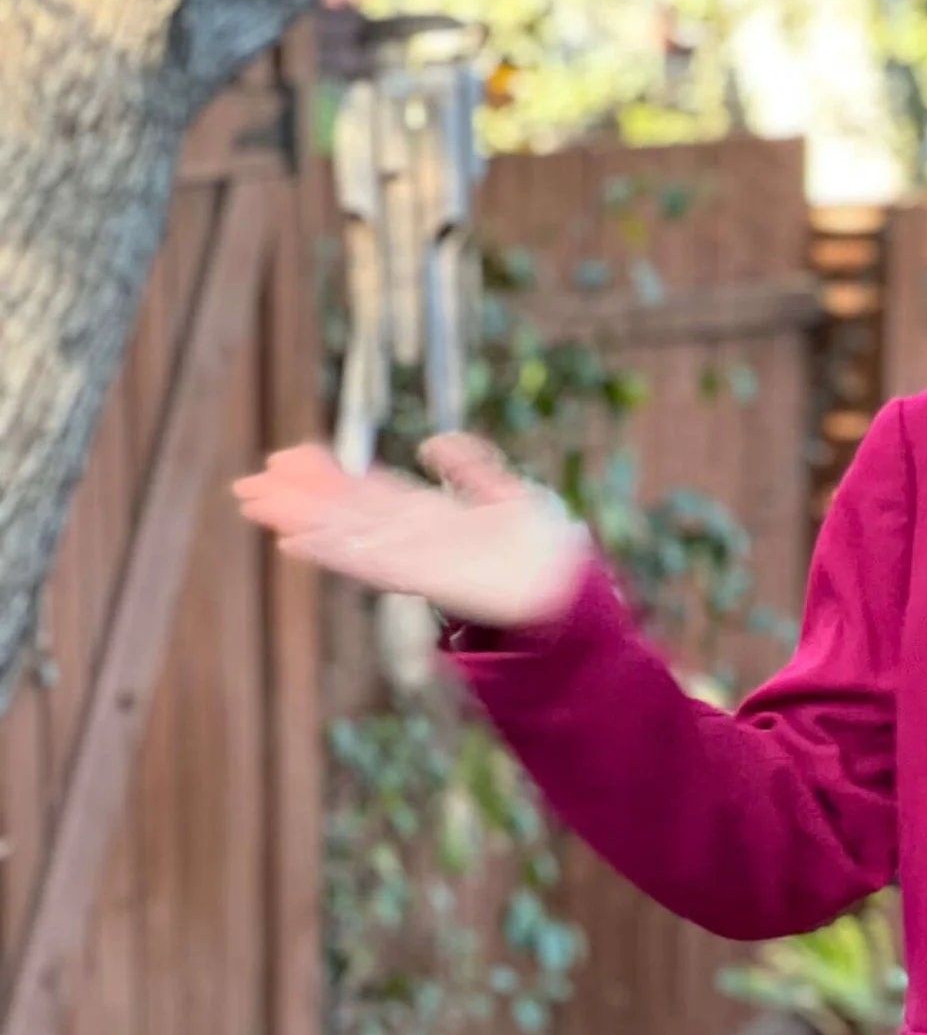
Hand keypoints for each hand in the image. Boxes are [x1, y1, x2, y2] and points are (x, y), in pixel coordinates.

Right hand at [233, 435, 590, 629]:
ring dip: (301, 521)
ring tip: (259, 506)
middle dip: (299, 500)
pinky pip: (366, 560)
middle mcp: (413, 539)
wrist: (569, 589)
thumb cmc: (544, 546)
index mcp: (428, 518)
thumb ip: (469, 467)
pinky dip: (331, 549)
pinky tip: (297, 539)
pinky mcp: (421, 578)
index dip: (328, 477)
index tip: (289, 458)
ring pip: (345, 535)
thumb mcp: (505, 492)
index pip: (367, 493)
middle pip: (344, 513)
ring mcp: (413, 559)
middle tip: (247, 485)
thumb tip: (430, 445)